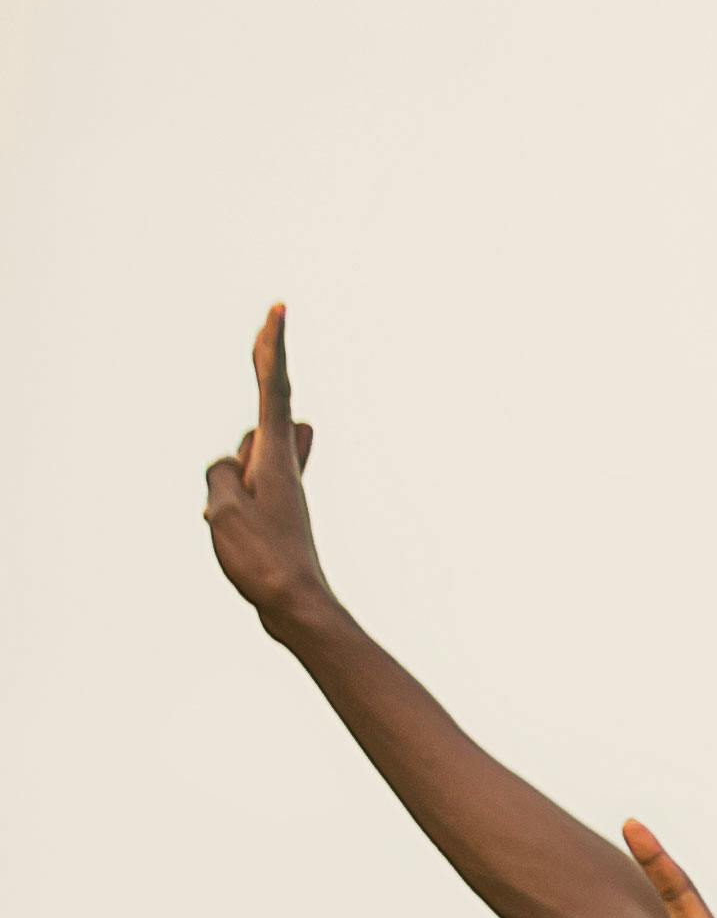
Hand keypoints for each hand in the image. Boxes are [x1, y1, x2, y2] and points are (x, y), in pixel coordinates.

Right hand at [200, 305, 332, 631]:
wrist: (295, 607)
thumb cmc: (262, 560)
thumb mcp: (224, 511)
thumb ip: (220, 475)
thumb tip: (228, 469)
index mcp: (274, 457)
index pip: (272, 390)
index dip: (272, 348)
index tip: (278, 310)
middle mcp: (283, 465)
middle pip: (271, 404)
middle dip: (268, 364)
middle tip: (274, 319)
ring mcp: (281, 487)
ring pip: (250, 452)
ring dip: (238, 459)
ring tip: (243, 507)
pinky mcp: (276, 510)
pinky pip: (244, 483)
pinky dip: (231, 487)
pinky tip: (229, 494)